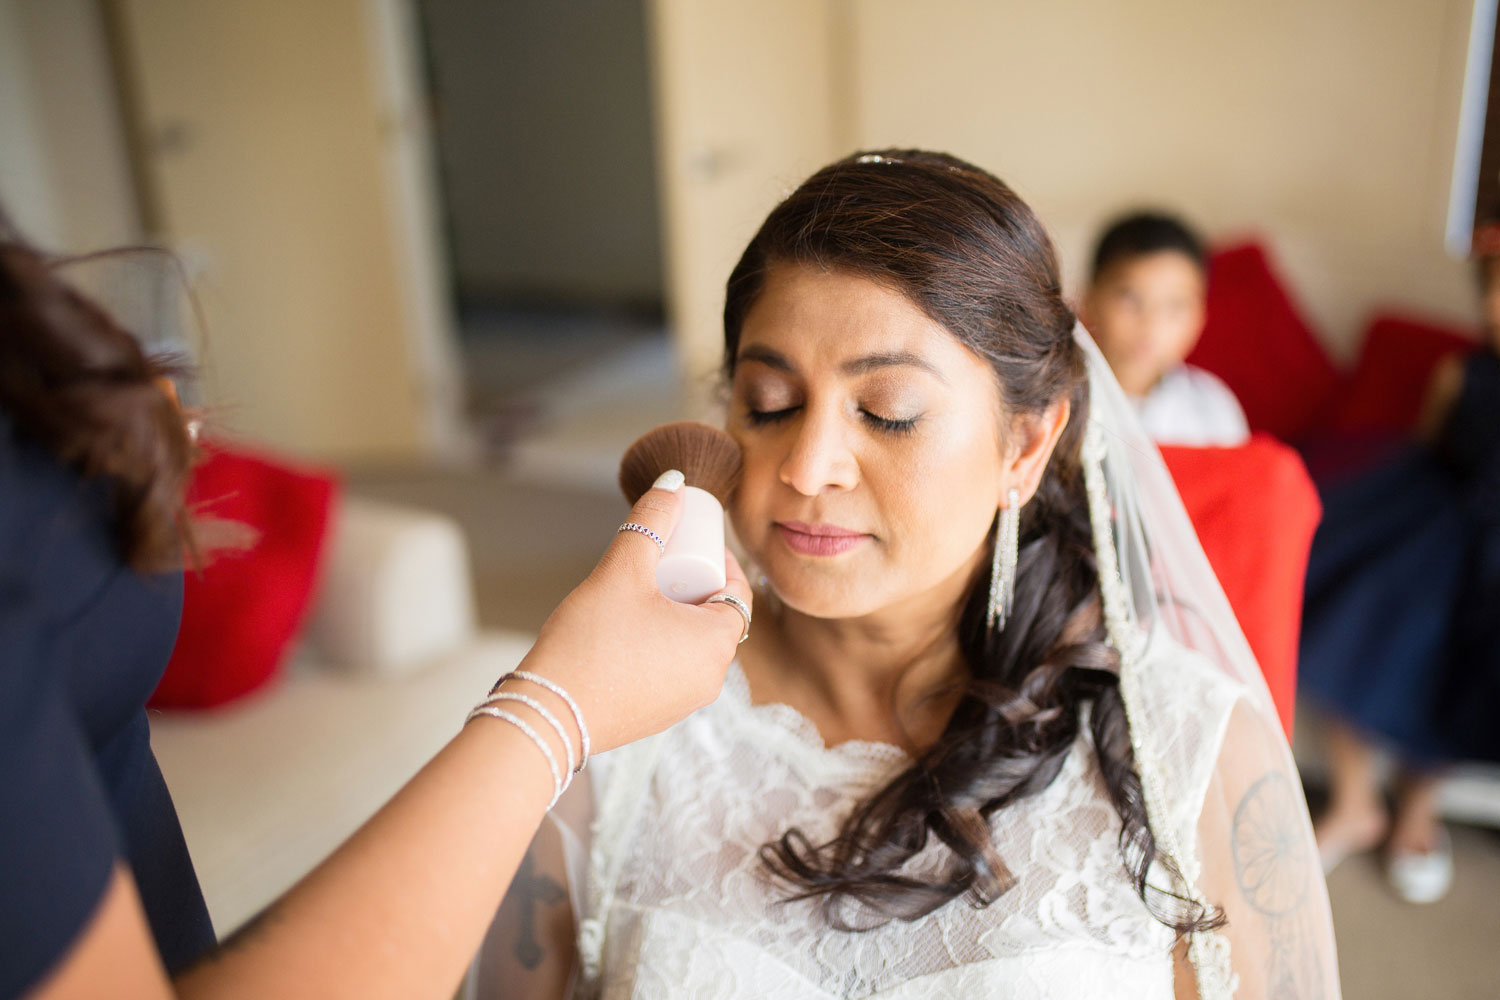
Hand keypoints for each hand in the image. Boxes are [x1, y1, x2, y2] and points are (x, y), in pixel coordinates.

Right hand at [511, 476, 751, 753]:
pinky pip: (669, 668)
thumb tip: (673, 482)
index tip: (689, 541)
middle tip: (662, 561)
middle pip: (715, 616)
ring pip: (691, 643)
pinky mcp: (656, 716)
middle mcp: (711, 680)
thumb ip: (650, 522)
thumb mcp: (623, 570)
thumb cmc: (590, 643)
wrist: (548, 715)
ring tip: (639, 592)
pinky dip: (657, 643)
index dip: (718, 559)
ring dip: (674, 614)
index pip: (738, 590)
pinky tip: (624, 629)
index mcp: (717, 644)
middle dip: (693, 584)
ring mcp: (684, 703)